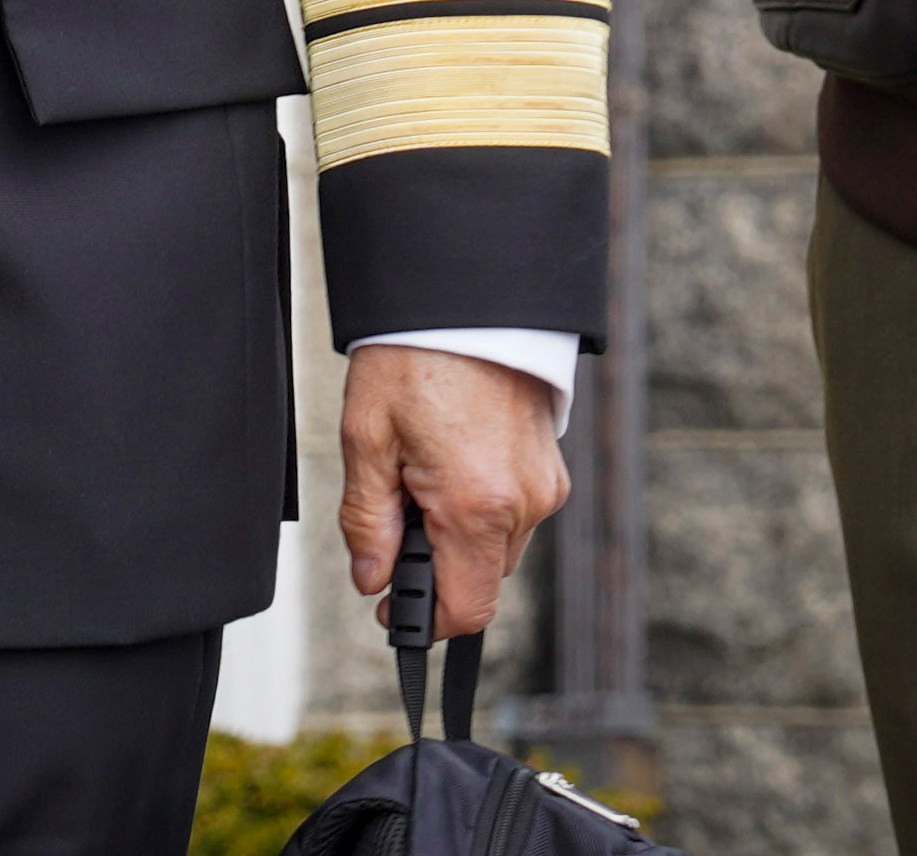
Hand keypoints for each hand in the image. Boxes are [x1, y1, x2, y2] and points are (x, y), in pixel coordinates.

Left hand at [342, 343, 568, 637]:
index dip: (423, 619)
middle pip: (478, 578)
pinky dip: (480, 504)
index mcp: (477, 505)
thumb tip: (371, 579)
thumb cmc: (416, 356)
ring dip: (457, 531)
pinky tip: (450, 458)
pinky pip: (513, 511)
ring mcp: (544, 485)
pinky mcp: (550, 467)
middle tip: (396, 506)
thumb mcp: (367, 438)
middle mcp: (523, 503)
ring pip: (494, 545)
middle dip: (434, 561)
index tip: (391, 608)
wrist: (466, 297)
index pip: (465, 610)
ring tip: (422, 469)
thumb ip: (366, 521)